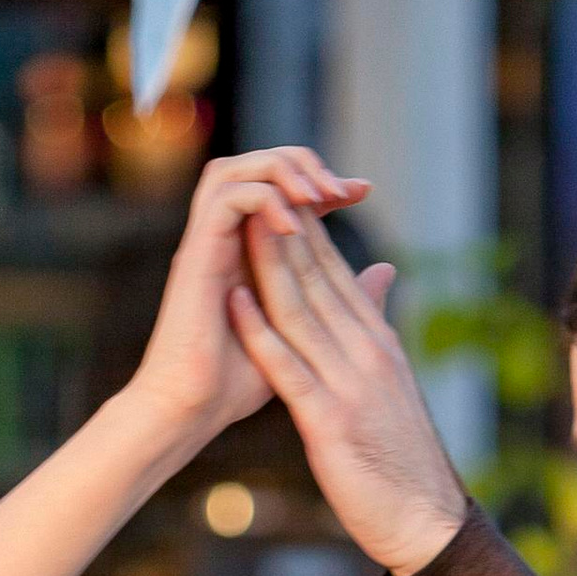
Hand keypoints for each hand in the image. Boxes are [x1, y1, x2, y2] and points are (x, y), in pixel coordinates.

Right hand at [127, 150, 367, 453]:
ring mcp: (208, 243)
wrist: (191, 411)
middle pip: (258, 165)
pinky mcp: (196, 254)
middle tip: (343, 190)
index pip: (285, 192)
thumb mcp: (307, 333)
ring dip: (282, 172)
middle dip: (304, 164)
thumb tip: (385, 271)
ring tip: (320, 197)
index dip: (323, 183)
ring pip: (239, 168)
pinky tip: (295, 225)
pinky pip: (227, 198)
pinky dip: (263, 199)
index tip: (362, 191)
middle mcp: (225, 239)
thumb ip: (342, 295)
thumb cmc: (236, 384)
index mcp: (248, 252)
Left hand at [230, 209, 468, 575]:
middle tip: (254, 188)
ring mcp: (349, 385)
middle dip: (284, 231)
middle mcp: (367, 354)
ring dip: (268, 264)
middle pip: (319, 280)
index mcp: (380, 345)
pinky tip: (234, 298)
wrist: (425, 521)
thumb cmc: (404, 461)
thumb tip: (381, 280)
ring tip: (240, 222)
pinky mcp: (330, 422)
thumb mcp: (393, 390)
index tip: (278, 198)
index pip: (339, 276)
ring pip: (301, 311)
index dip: (306, 233)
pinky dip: (259, 330)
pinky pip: (288, 367)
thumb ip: (378, 334)